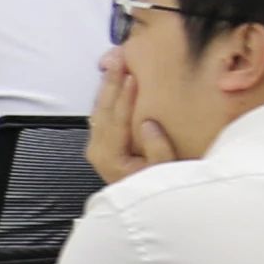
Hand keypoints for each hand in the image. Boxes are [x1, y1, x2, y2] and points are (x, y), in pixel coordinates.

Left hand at [87, 46, 159, 183]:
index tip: (130, 74)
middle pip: (103, 108)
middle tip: (118, 56)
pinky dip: (110, 94)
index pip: (116, 118)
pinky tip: (116, 79)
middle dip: (111, 80)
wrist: (146, 207)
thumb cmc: (158, 190)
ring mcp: (98, 144)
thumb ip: (158, 150)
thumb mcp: (165, 173)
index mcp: (109, 155)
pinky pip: (104, 112)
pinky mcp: (102, 142)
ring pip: (101, 107)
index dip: (123, 95)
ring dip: (109, 83)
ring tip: (116, 60)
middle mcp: (98, 149)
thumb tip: (149, 124)